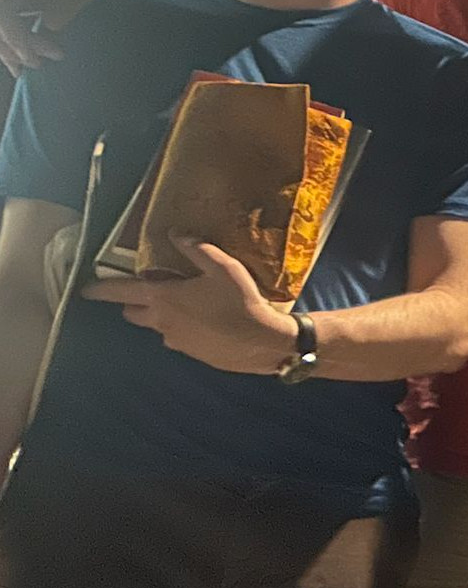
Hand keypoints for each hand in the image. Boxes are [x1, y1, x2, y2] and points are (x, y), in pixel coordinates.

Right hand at [0, 0, 119, 77]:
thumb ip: (69, 2)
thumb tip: (50, 25)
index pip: (3, 14)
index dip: (16, 40)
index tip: (36, 59)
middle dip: (15, 49)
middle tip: (40, 64)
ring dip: (9, 52)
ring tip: (31, 67)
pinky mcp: (7, 6)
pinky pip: (1, 31)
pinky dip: (8, 48)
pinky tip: (21, 63)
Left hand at [81, 237, 296, 372]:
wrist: (262, 342)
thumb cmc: (241, 302)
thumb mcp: (223, 267)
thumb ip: (196, 249)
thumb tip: (175, 234)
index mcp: (163, 297)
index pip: (120, 291)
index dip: (100, 289)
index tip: (85, 290)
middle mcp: (161, 321)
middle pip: (131, 312)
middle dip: (132, 302)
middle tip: (149, 291)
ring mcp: (175, 340)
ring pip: (155, 325)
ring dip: (160, 315)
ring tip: (185, 306)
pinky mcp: (190, 353)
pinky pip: (176, 338)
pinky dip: (181, 328)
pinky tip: (205, 323)